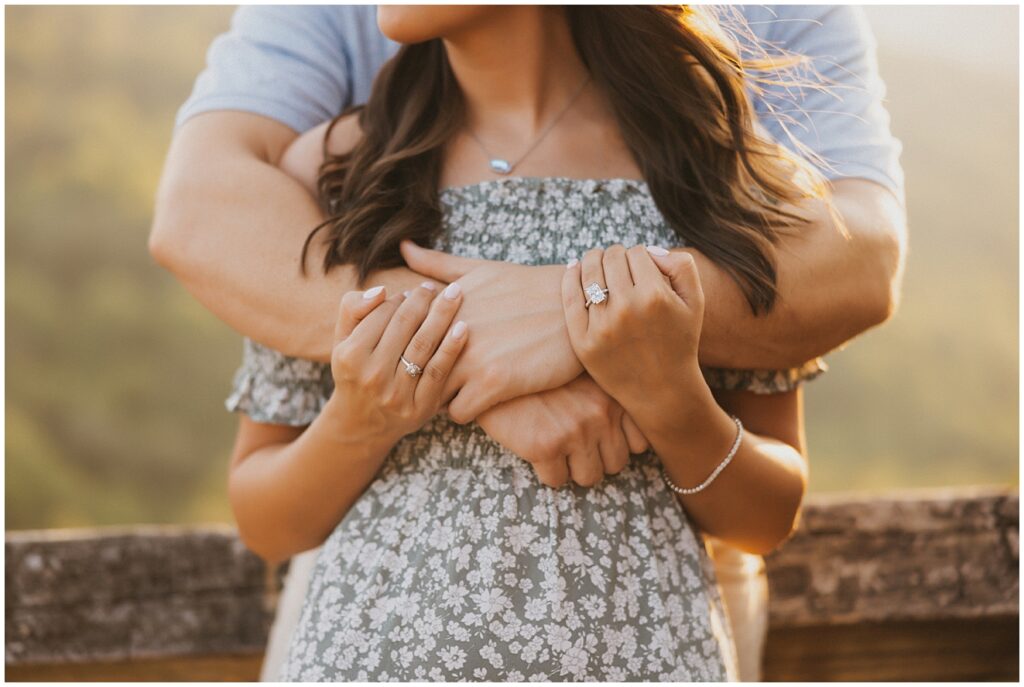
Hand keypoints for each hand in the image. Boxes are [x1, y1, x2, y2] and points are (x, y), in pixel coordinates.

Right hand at [324, 281, 467, 445]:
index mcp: (350, 355)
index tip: (414, 291)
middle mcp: (372, 375)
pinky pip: (439, 371)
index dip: (401, 298)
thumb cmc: (355, 371)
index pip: (382, 314)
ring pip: (423, 345)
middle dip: (423, 300)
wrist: (361, 424)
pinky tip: (464, 327)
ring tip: (455, 294)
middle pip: (405, 326)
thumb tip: (381, 291)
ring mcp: (397, 393)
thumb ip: (353, 309)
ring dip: (442, 315)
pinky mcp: (420, 407)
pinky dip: (452, 347)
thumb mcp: (342, 341)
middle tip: (437, 287)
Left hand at [400, 240, 582, 422]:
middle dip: (417, 376)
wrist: (578, 306)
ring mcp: (471, 356)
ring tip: (459, 390)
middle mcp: (451, 329)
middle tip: (434, 380)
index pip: (401, 334)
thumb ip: (438, 264)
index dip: (408, 347)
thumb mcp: (481, 269)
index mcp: (443, 303)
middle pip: (411, 366)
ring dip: (440, 397)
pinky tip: (480, 400)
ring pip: (430, 394)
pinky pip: (457, 413)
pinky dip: (465, 411)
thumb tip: (404, 247)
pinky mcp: (494, 382)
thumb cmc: (530, 287)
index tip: (422, 354)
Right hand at [476, 374, 650, 487]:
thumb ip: (602, 392)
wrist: (491, 359)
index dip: (619, 443)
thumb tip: (618, 427)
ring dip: (573, 468)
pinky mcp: (545, 445)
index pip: (641, 441)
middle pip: (616, 463)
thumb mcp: (579, 368)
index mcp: (612, 392)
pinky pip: (556, 479)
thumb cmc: (534, 364)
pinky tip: (534, 446)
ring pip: (589, 477)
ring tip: (556, 446)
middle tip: (573, 443)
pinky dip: (545, 470)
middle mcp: (601, 412)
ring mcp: (575, 430)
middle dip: (596, 457)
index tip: (602, 437)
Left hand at [561, 244, 709, 415]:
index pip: (637, 252)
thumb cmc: (679, 341)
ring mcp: (601, 326)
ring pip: (589, 271)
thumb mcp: (695, 302)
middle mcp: (626, 309)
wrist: (662, 392)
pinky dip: (571, 276)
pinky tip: (575, 270)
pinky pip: (569, 296)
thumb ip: (681, 266)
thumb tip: (649, 249)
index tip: (639, 266)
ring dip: (593, 260)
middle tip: (618, 264)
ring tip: (598, 263)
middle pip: (611, 257)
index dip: (639, 255)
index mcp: (655, 296)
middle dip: (616, 256)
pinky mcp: (582, 341)